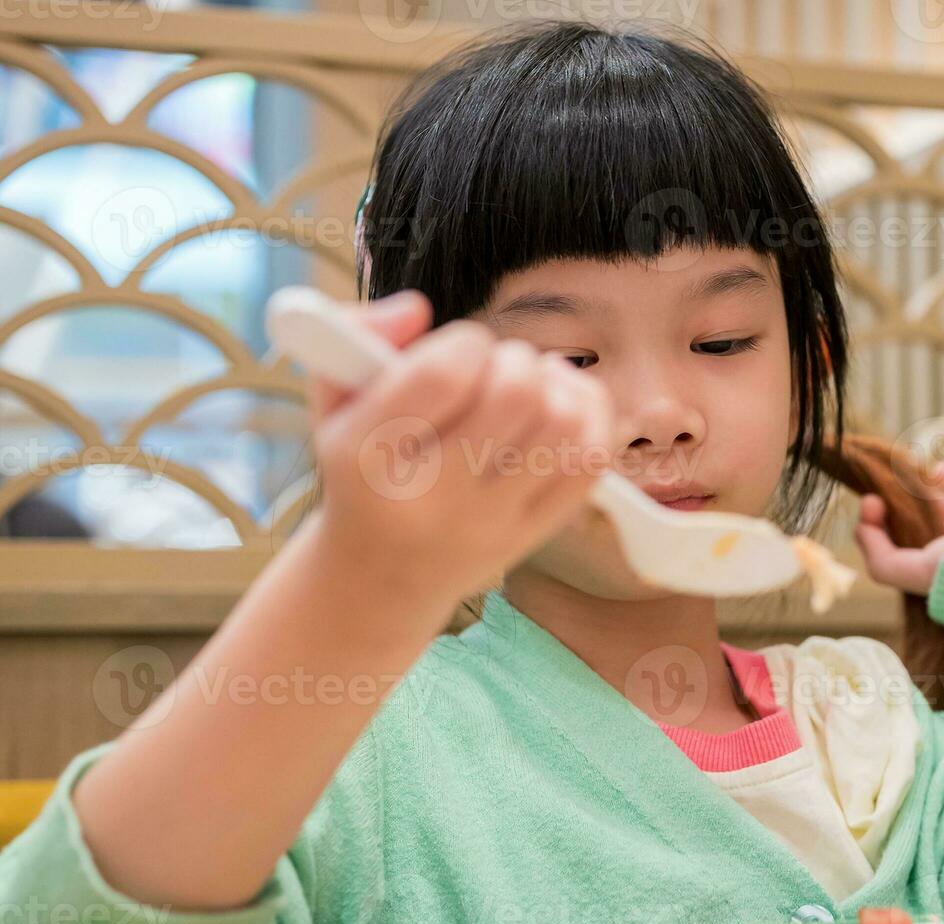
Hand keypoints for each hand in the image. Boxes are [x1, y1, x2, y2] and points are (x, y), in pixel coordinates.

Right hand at [307, 290, 613, 599]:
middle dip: (514, 359)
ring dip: (557, 384)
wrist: (378, 578)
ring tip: (532, 385)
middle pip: (516, 394)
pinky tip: (560, 407)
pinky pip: (591, 460)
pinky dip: (588, 415)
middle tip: (496, 368)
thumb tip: (417, 308)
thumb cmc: (361, 467)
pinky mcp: (535, 534)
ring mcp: (491, 521)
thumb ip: (355, 333)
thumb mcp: (333, 399)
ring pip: (564, 424)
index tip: (459, 349)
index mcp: (370, 457)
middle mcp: (434, 497)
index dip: (467, 341)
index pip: (443, 374)